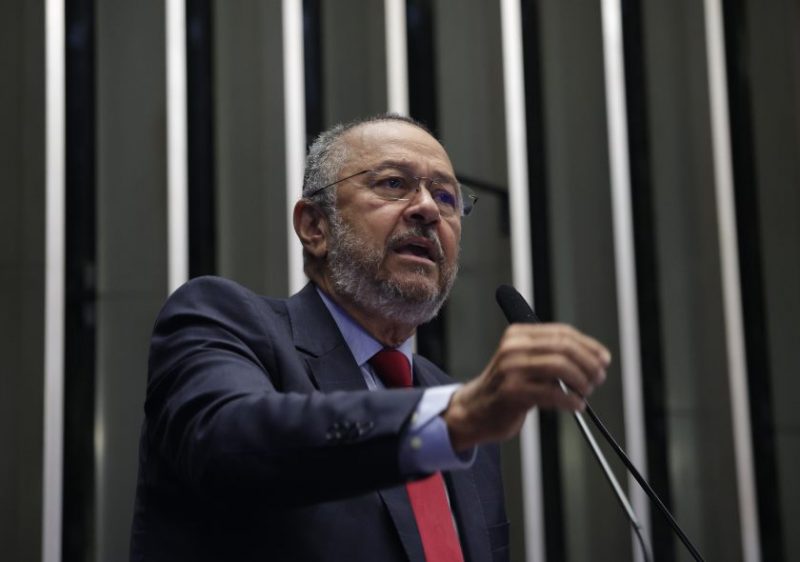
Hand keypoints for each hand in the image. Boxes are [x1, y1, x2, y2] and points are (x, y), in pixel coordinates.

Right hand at [443, 323, 610, 450]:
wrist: (475, 410)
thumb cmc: (506, 388)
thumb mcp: (525, 362)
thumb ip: (551, 355)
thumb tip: (595, 358)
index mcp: (518, 334)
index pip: (562, 332)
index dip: (589, 346)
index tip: (604, 359)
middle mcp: (513, 347)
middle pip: (564, 347)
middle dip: (589, 363)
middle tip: (599, 378)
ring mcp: (510, 369)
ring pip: (560, 366)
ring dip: (582, 381)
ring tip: (586, 392)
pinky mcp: (511, 391)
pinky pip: (552, 392)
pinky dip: (571, 400)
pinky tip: (576, 405)